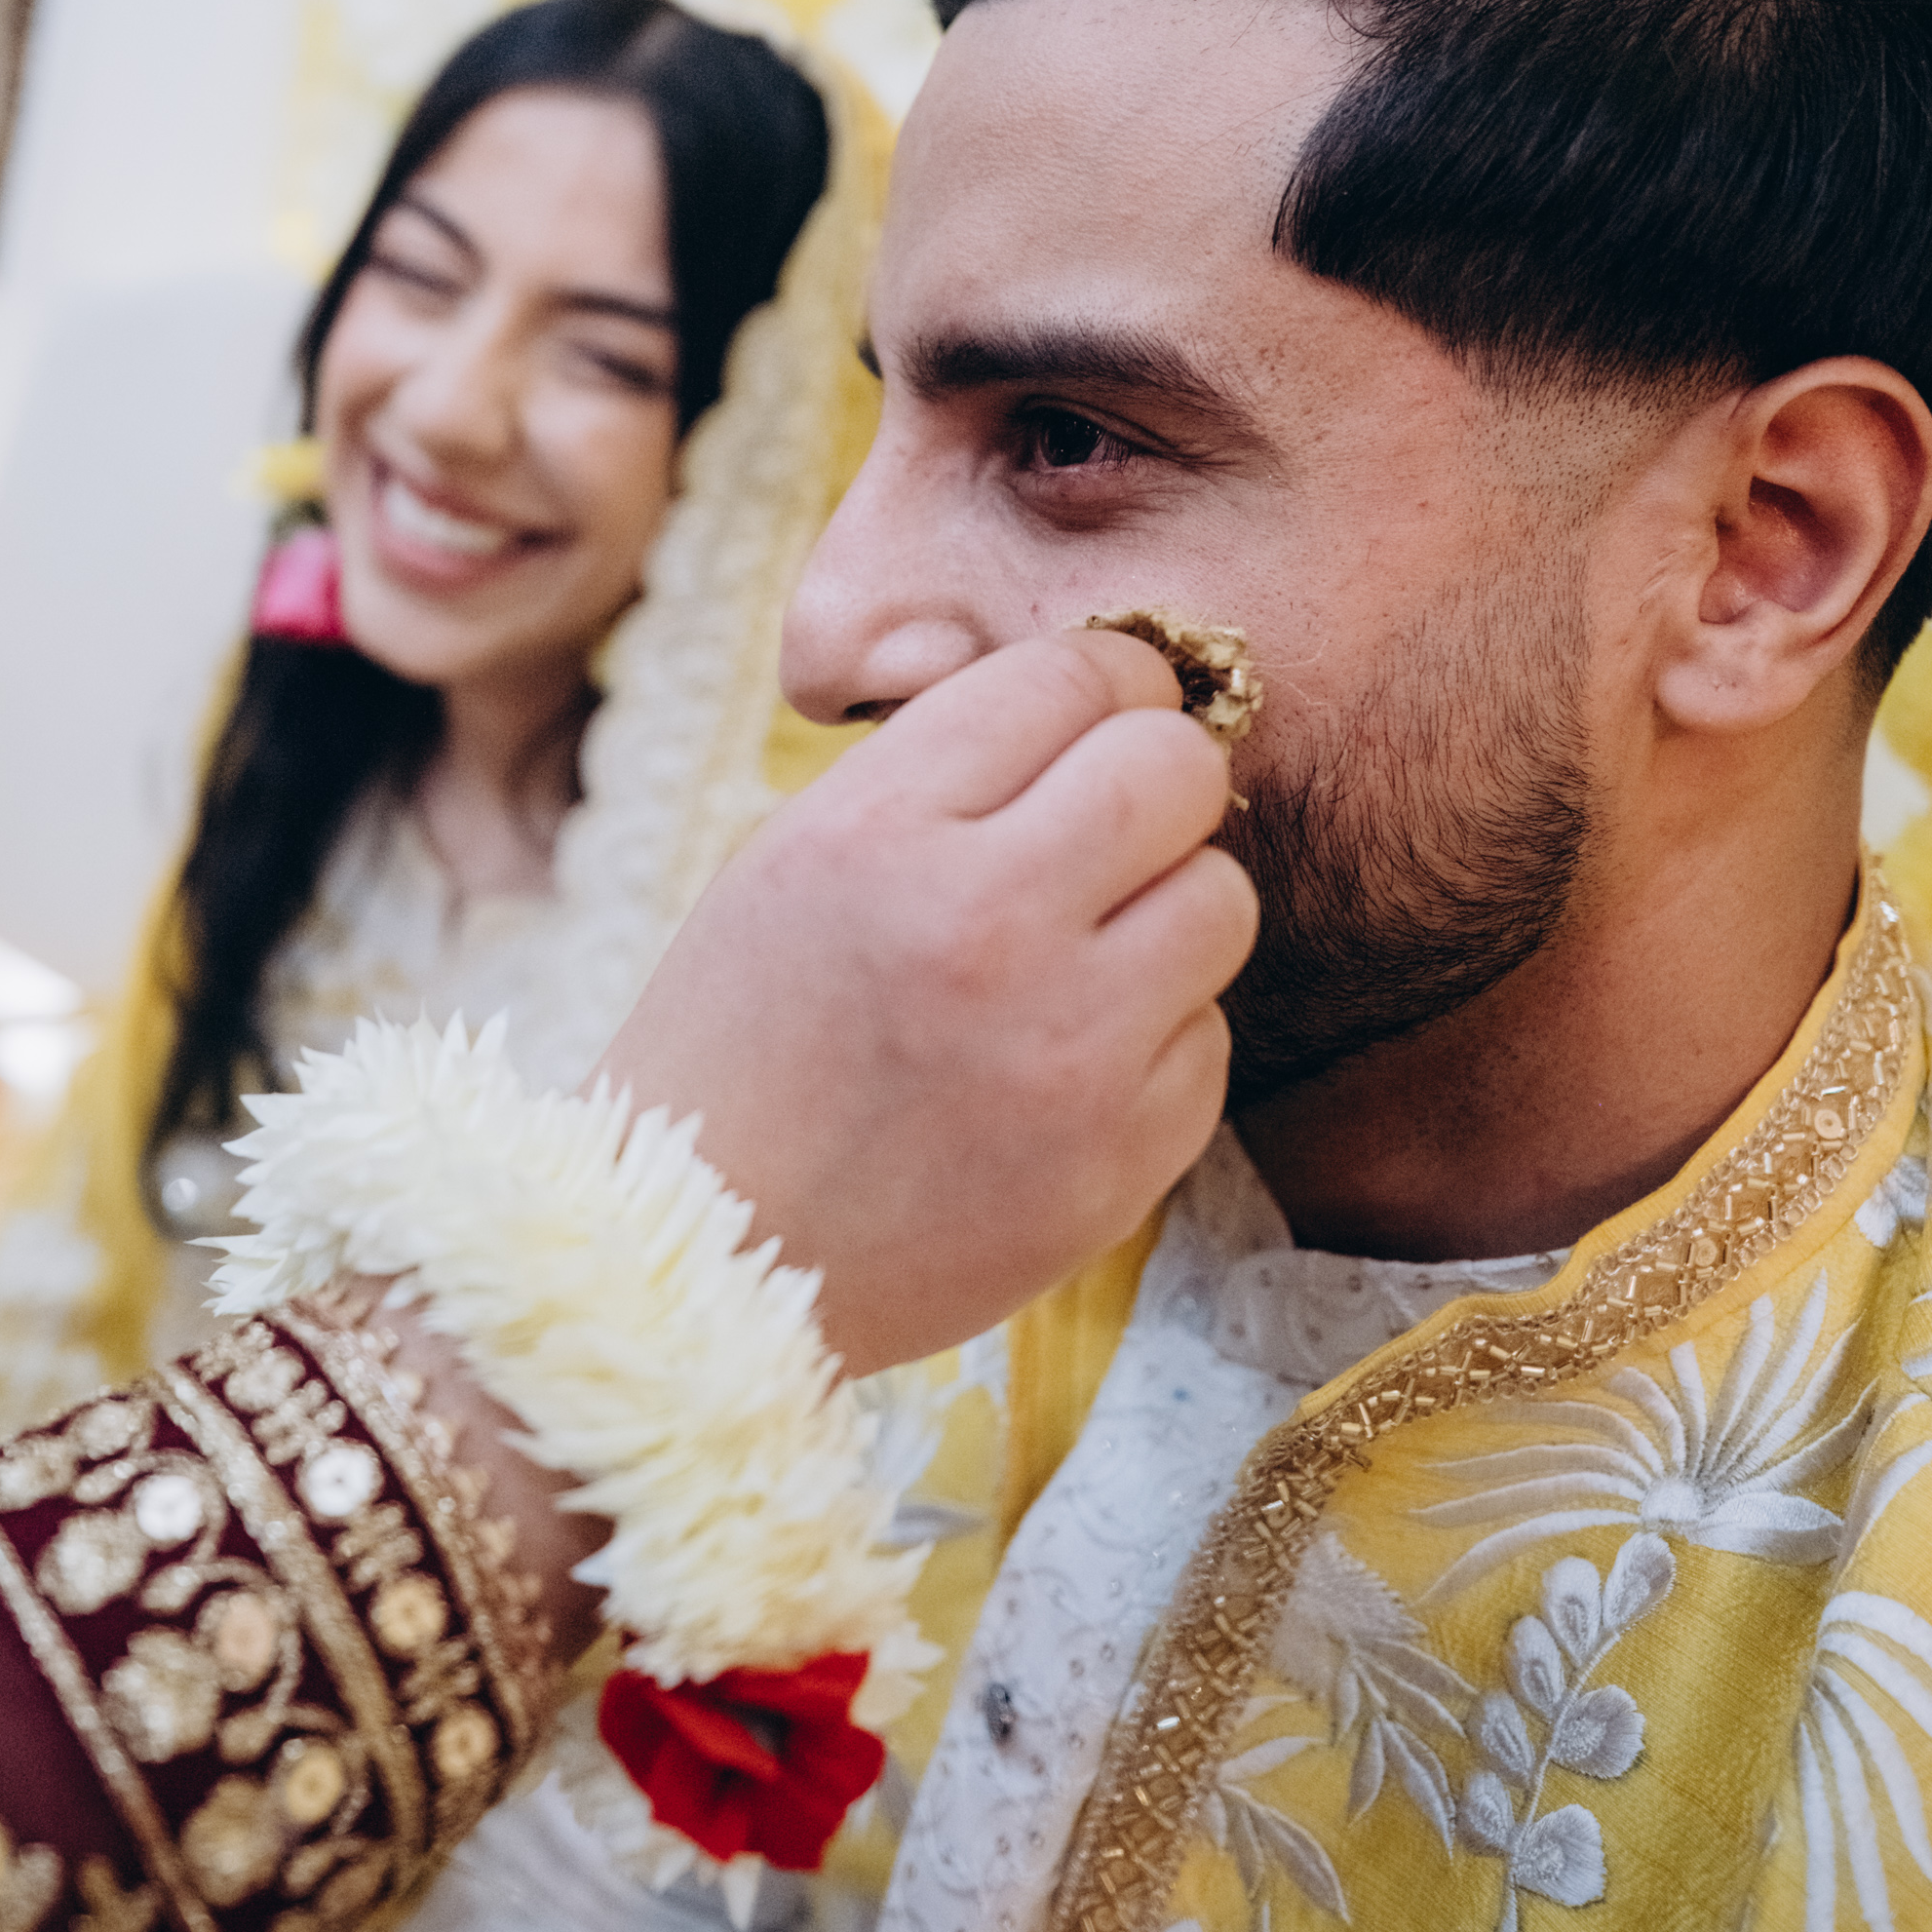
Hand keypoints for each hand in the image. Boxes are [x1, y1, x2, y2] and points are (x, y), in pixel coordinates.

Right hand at [599, 630, 1254, 1370]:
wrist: (710, 1255)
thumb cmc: (749, 1035)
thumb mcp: (794, 853)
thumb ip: (944, 770)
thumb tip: (1109, 703)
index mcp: (880, 828)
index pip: (1076, 676)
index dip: (1108, 683)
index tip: (1101, 721)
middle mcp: (981, 924)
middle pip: (1176, 769)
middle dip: (1158, 782)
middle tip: (1116, 828)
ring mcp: (1064, 1049)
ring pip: (1221, 898)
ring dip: (1168, 912)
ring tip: (1085, 956)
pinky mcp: (1120, 1157)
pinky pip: (1208, 1038)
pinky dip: (1154, 1041)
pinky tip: (1062, 1068)